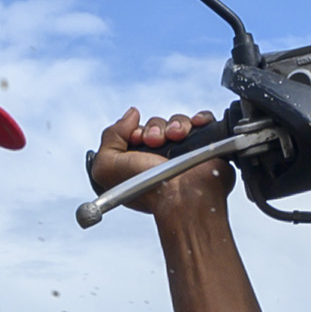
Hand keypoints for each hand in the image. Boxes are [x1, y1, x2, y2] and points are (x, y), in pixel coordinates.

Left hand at [89, 108, 228, 218]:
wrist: (181, 196)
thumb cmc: (147, 189)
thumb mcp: (107, 166)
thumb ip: (109, 136)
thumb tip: (131, 115)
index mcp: (139, 162)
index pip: (136, 132)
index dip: (135, 131)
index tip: (137, 139)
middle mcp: (161, 158)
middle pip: (157, 124)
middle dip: (154, 129)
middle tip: (155, 143)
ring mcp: (183, 152)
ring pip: (178, 121)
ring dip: (175, 125)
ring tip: (175, 138)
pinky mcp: (204, 146)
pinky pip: (202, 121)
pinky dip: (199, 119)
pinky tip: (194, 127)